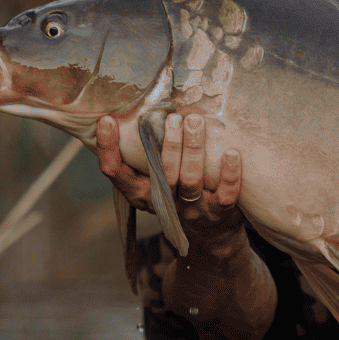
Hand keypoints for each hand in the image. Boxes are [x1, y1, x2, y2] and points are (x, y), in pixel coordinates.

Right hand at [96, 113, 244, 244]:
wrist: (210, 233)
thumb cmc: (176, 192)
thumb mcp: (154, 177)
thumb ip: (144, 152)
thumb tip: (131, 106)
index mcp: (140, 192)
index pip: (116, 173)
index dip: (108, 148)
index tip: (107, 120)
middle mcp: (163, 202)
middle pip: (161, 174)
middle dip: (169, 145)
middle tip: (173, 117)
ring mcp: (191, 209)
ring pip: (190, 181)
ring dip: (193, 150)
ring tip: (196, 122)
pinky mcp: (218, 212)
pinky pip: (225, 195)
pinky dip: (229, 174)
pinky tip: (231, 153)